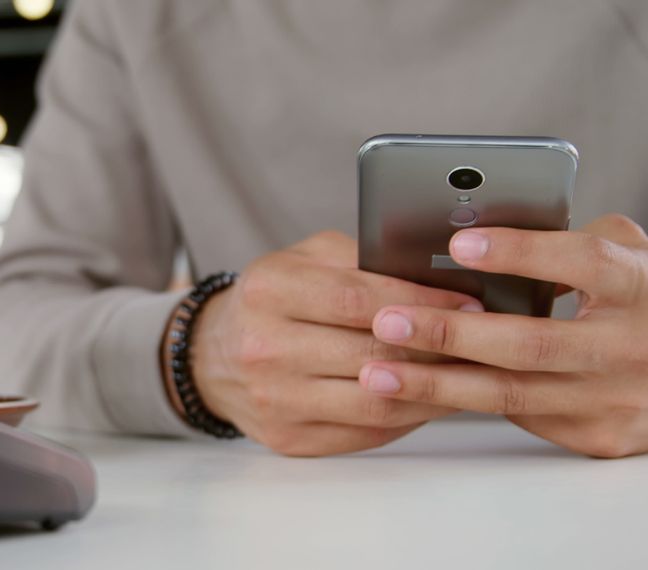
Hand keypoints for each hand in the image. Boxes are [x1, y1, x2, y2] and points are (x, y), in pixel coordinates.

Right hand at [186, 231, 482, 455]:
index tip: (468, 305)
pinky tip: (430, 398)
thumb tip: (437, 274)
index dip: (419, 302)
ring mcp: (275, 400)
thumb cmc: (273, 300)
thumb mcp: (303, 259)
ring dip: (432, 390)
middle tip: (485, 341)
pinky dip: (407, 417)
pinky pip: (365, 432)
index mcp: (268, 291)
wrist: (213, 357)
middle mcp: (264, 348)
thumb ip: (360, 259)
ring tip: (468, 372)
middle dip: (437, 349)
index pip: (355, 299)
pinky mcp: (288, 438)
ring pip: (375, 402)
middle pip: (370, 355)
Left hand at [359, 214, 647, 457]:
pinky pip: (517, 415)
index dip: (521, 253)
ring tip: (376, 372)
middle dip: (451, 333)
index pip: (583, 264)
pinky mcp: (596, 433)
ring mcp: (614, 398)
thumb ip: (572, 236)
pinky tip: (411, 394)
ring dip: (436, 384)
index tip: (458, 244)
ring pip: (511, 393)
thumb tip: (483, 224)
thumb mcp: (630, 256)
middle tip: (386, 320)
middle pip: (531, 342)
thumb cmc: (642, 298)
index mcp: (640, 286)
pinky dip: (459, 402)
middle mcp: (630, 346)